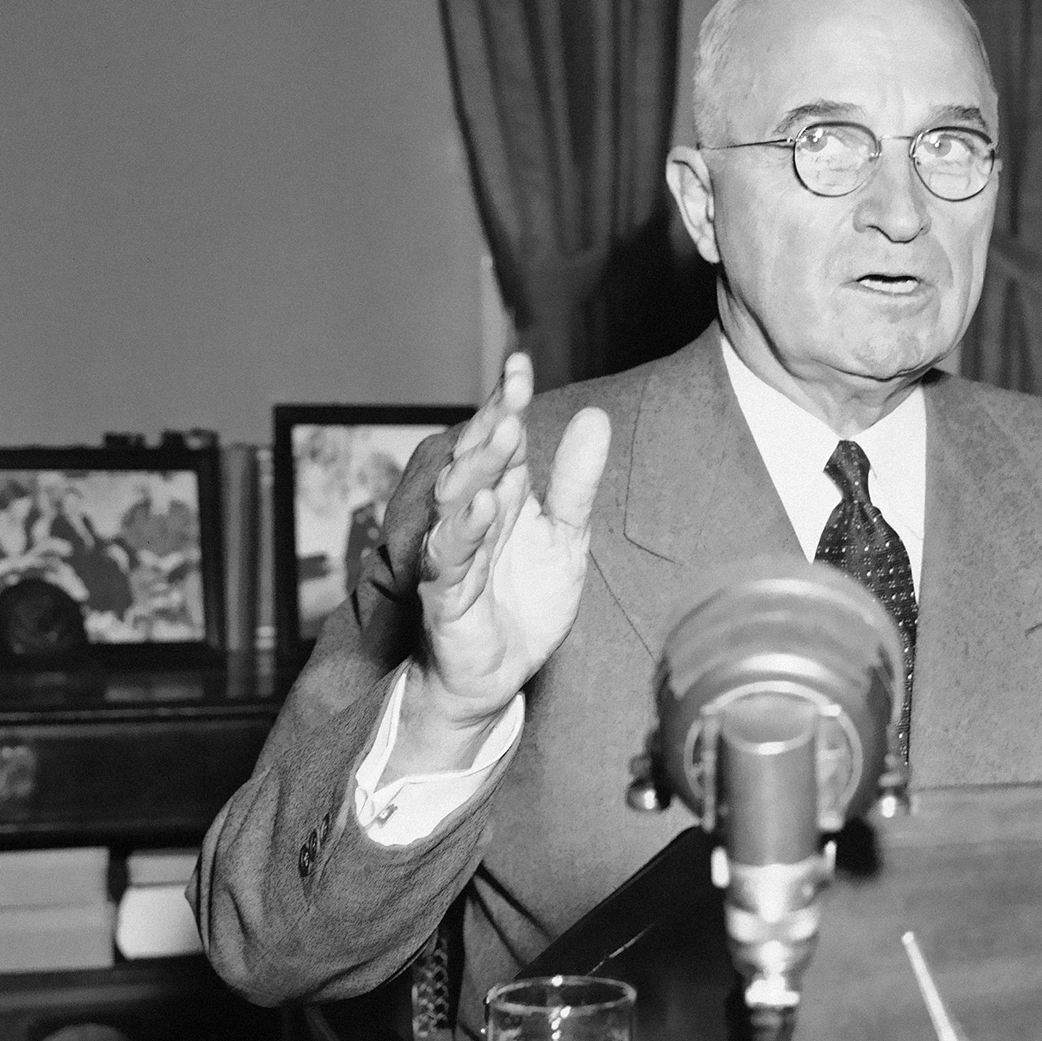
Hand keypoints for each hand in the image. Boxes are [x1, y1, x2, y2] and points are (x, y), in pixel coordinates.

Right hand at [405, 352, 610, 749]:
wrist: (498, 675)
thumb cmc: (525, 602)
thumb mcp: (566, 537)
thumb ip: (576, 482)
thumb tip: (596, 417)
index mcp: (498, 495)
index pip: (498, 439)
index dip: (505, 402)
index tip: (518, 365)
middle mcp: (470, 517)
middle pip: (474, 462)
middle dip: (491, 426)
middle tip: (513, 396)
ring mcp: (453, 555)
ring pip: (456, 502)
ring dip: (478, 468)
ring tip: (503, 434)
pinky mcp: (446, 596)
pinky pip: (450, 560)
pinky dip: (465, 532)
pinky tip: (483, 505)